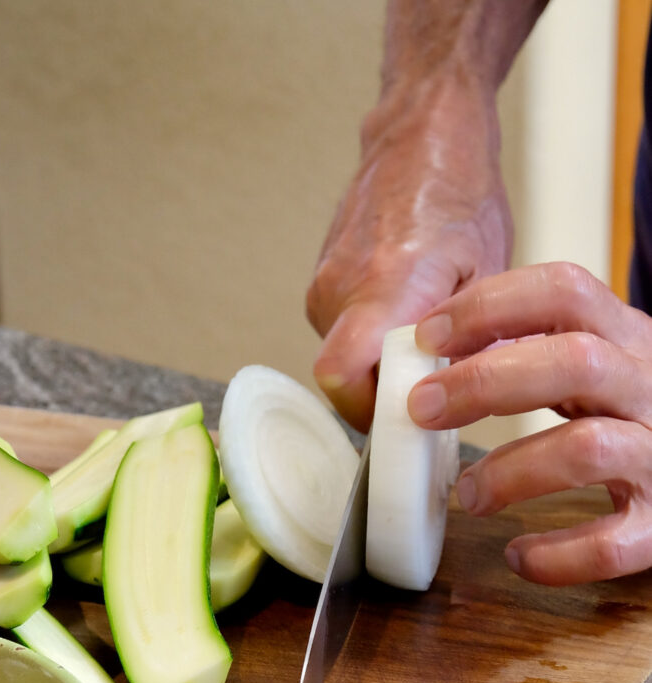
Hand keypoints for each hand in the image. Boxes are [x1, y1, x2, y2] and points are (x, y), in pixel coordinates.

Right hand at [307, 78, 512, 432]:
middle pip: (345, 385)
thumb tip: (457, 396)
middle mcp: (340, 289)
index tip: (414, 420)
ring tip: (424, 342)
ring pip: (345, 367)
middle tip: (436, 385)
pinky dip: (372, 348)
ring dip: (382, 371)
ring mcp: (323, 288)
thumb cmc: (459, 191)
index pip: (342, 376)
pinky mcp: (320, 288)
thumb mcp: (490, 270)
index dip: (374, 413)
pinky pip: (342, 342)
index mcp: (386, 283)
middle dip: (389, 398)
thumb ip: (469, 338)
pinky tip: (405, 321)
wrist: (420, 136)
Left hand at [408, 262, 651, 585]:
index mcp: (628, 340)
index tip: (428, 338)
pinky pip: (611, 544)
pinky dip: (557, 555)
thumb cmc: (635, 420)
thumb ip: (538, 353)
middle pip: (575, 361)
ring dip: (511, 471)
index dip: (490, 307)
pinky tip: (520, 556)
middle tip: (423, 408)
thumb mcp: (601, 369)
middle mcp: (651, 389)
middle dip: (485, 381)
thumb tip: (434, 354)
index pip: (564, 290)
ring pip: (588, 449)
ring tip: (468, 494)